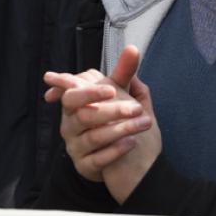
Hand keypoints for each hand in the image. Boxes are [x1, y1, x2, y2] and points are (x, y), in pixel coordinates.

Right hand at [43, 46, 159, 197]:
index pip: (72, 94)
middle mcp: (70, 125)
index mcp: (77, 104)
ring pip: (93, 137)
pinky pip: (97, 159)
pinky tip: (132, 143)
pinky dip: (116, 150)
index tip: (111, 89)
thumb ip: (125, 73)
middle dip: (110, 110)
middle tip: (137, 107)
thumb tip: (133, 49)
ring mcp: (75, 146)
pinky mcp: (84, 166)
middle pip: (82, 115)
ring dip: (122, 129)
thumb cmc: (120, 119)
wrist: (128, 157)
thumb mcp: (124, 95)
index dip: (89, 91)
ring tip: (145, 122)